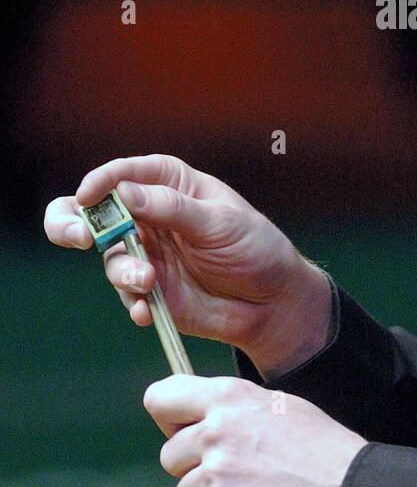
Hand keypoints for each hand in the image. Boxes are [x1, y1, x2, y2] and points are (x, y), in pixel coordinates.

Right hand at [43, 153, 332, 376]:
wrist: (274, 302)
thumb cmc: (255, 247)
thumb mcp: (220, 222)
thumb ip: (173, 208)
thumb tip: (124, 192)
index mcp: (169, 184)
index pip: (124, 174)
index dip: (101, 181)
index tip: (89, 196)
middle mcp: (149, 217)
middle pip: (92, 213)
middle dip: (72, 222)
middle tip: (79, 236)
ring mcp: (146, 254)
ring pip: (108, 257)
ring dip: (122, 270)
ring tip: (148, 282)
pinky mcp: (149, 290)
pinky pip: (126, 294)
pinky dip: (132, 302)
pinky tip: (146, 312)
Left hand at [144, 375, 366, 486]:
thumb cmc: (321, 449)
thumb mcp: (278, 407)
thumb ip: (233, 411)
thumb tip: (199, 421)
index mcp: (228, 396)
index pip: (160, 397)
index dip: (168, 419)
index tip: (185, 433)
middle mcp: (215, 429)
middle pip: (170, 456)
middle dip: (195, 471)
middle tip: (236, 477)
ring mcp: (215, 473)